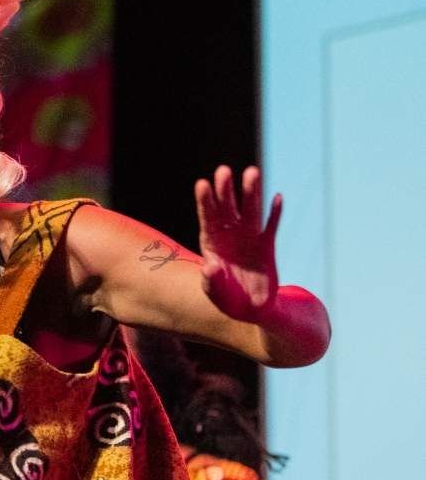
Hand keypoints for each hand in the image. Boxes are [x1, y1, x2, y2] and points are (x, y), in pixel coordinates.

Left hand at [194, 165, 281, 322]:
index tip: (202, 184)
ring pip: (250, 211)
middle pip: (226, 208)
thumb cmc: (228, 300)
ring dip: (251, 193)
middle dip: (225, 191)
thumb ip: (211, 281)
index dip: (204, 202)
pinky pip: (271, 226)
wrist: (252, 309)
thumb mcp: (216, 294)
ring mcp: (249, 238)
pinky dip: (275, 213)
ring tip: (251, 172)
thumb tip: (209, 266)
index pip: (207, 218)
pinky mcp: (267, 245)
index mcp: (212, 244)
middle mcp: (229, 236)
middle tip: (224, 171)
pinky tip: (277, 197)